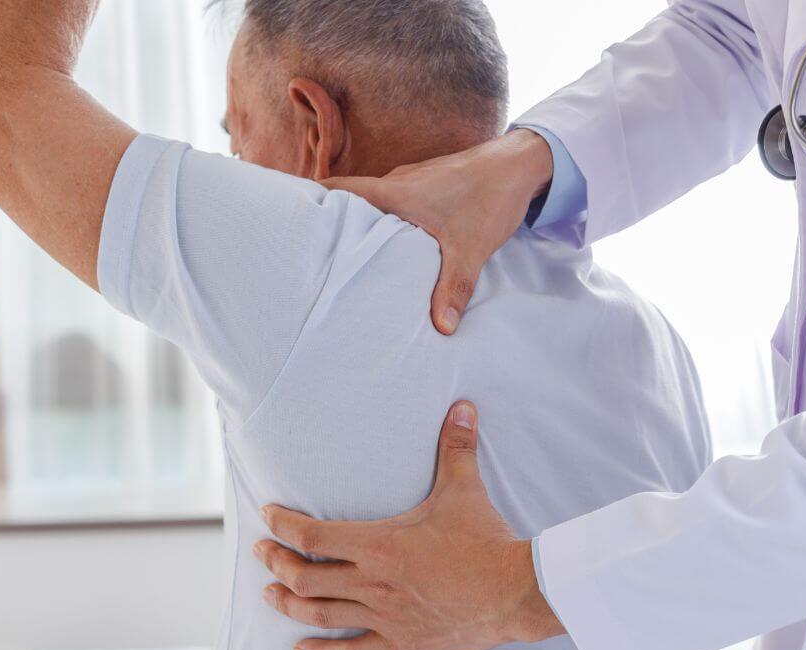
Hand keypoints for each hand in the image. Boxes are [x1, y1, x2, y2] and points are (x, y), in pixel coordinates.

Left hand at [253, 401, 564, 649]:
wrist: (516, 591)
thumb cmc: (486, 541)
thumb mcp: (464, 490)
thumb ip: (456, 447)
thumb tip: (463, 406)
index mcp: (378, 544)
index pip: (312, 535)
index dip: (282, 524)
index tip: (268, 515)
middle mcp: (372, 582)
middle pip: (304, 576)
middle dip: (275, 563)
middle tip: (260, 553)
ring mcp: (383, 616)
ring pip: (319, 614)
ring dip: (288, 603)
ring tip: (269, 594)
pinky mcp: (401, 641)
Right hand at [321, 129, 553, 334]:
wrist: (523, 165)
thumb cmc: (491, 198)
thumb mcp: (471, 248)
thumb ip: (454, 288)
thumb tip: (441, 328)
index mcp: (394, 191)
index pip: (336, 189)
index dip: (307, 200)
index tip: (283, 217)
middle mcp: (396, 183)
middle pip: (348, 201)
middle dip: (328, 224)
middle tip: (306, 252)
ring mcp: (411, 183)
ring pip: (373, 206)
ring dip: (359, 227)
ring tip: (341, 259)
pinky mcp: (427, 188)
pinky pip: (394, 207)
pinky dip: (384, 225)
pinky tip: (386, 251)